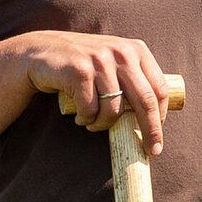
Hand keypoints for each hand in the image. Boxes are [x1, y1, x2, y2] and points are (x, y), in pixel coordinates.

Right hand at [17, 30, 170, 152]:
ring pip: (114, 110)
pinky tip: (79, 116)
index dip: (161, 117)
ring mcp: (100, 60)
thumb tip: (157, 119)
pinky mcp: (78, 71)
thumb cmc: (84, 66)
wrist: (40, 52)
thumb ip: (135, 79)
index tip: (158, 138)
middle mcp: (121, 52)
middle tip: (151, 151)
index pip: (159, 89)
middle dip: (150, 130)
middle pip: (145, 101)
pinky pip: (90, 109)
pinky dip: (86, 119)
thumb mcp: (114, 63)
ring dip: (104, 125)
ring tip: (94, 123)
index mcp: (137, 50)